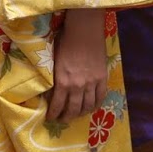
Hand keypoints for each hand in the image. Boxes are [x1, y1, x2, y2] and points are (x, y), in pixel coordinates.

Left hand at [45, 8, 108, 122]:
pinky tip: (91, 108)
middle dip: (66, 117)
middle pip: (73, 109)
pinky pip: (100, 98)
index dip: (53, 114)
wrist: (84, 31)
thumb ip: (53, 77)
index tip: (50, 119)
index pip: (57, 104)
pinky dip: (95, 106)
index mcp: (62, 81)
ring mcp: (91, 83)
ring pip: (87, 106)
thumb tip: (50, 90)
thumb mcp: (53, 60)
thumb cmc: (65, 41)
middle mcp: (77, 86)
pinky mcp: (102, 79)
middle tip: (62, 120)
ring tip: (75, 116)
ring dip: (80, 114)